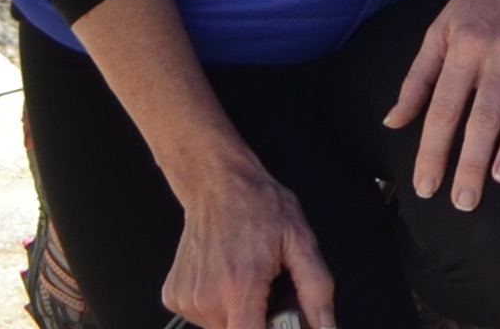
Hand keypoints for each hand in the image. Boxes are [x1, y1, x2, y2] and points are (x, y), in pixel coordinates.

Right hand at [160, 149, 335, 328]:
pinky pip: (201, 316)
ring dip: (239, 312)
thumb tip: (326, 324)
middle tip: (270, 291)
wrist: (217, 185)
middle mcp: (208, 298)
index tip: (279, 319)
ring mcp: (187, 299)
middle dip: (259, 320)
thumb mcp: (301, 240)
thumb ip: (316, 288)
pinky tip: (226, 277)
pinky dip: (218, 304)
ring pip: (221, 327)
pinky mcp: (174, 295)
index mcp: (240, 287)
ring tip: (248, 279)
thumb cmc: (257, 206)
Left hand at [383, 0, 499, 211]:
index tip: (425, 187)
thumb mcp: (440, 30)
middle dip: (471, 160)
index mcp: (464, 49)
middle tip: (464, 201)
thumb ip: (417, 79)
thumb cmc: (480, 0)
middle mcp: (498, 53)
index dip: (432, 150)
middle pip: (483, 115)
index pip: (443, 108)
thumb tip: (393, 122)